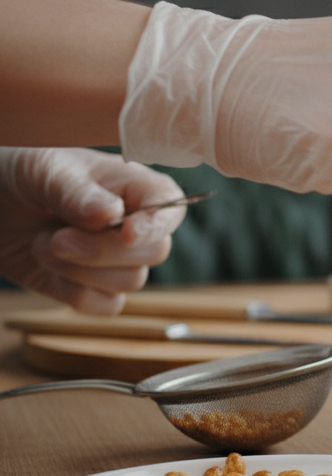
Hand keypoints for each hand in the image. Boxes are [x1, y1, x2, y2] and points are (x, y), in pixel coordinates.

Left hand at [0, 148, 184, 313]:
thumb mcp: (42, 171)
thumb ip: (75, 192)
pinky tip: (50, 269)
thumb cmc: (18, 175)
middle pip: (155, 251)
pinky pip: (106, 305)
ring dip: (78, 269)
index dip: (155, 224)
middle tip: (58, 238)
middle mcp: (134, 224)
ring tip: (43, 244)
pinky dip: (74, 292)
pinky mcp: (94, 287)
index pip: (170, 206)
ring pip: (130, 281)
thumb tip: (110, 215)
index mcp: (133, 186)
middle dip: (102, 251)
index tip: (125, 233)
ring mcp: (115, 259)